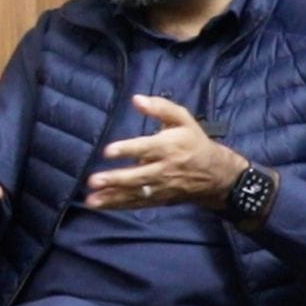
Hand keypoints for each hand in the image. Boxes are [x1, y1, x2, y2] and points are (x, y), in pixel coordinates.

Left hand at [84, 94, 247, 209]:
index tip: (107, 151)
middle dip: (115, 179)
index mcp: (169, 146)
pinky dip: (119, 206)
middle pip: (137, 176)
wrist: (215, 173)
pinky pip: (138, 204)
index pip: (145, 148)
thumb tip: (136, 99)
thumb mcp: (183, 119)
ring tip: (91, 200)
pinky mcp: (159, 199)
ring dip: (112, 198)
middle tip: (93, 180)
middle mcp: (164, 169)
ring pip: (135, 194)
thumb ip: (160, 107)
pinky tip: (101, 205)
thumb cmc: (193, 141)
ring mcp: (161, 187)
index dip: (126, 150)